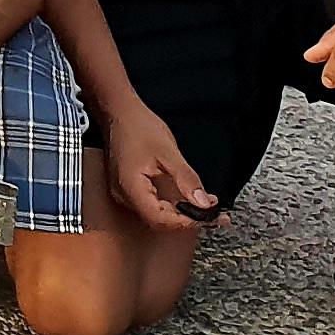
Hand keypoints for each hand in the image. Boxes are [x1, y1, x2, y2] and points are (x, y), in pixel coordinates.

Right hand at [102, 98, 220, 230]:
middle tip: (216, 215)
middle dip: (189, 219)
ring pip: (158, 213)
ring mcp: (127, 193)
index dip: (185, 222)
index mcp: (131, 188)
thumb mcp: (168, 152)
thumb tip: (204, 204)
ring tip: (209, 205)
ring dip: (184, 211)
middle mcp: (125, 196)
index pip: (160, 219)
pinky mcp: (132, 189)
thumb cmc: (138, 127)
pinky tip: (190, 197)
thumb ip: (186, 179)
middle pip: (159, 220)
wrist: (118, 112)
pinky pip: (155, 203)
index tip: (208, 216)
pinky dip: (174, 203)